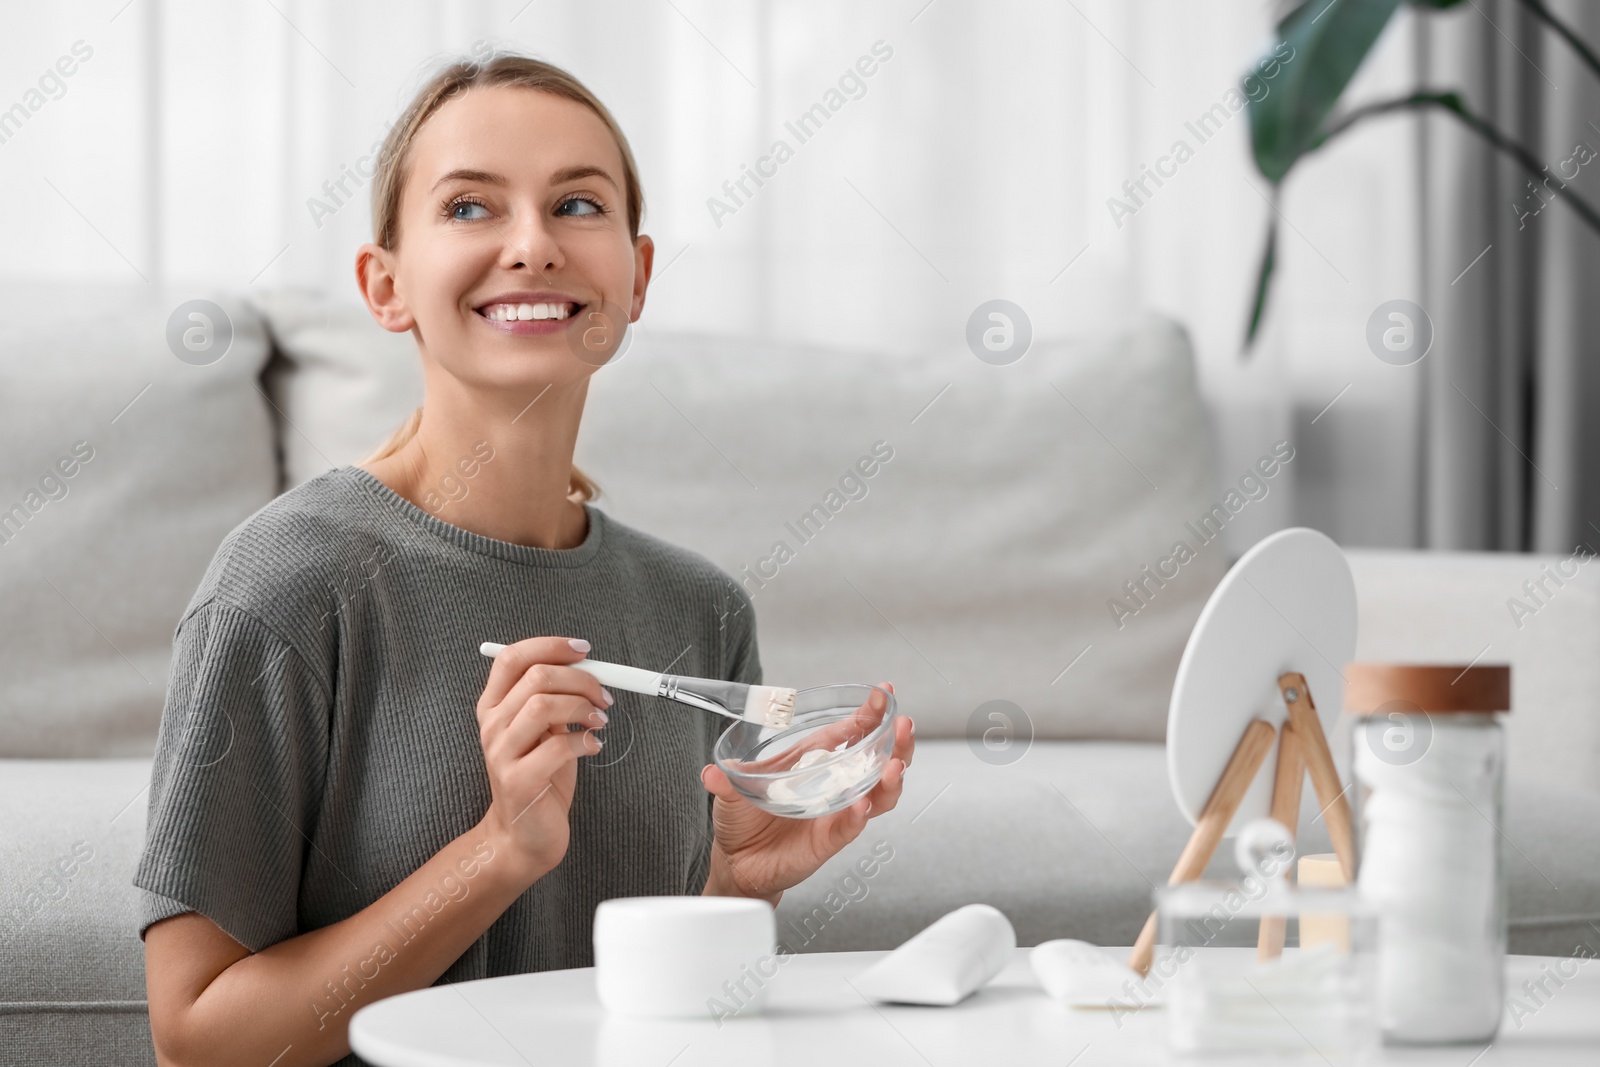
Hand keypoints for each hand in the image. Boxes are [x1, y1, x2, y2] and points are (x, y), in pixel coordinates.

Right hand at [474, 637, 612, 882]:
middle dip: (581, 679)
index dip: (550, 646)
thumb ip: (554, 699)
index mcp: (493, 706)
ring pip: (544, 705)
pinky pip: (558, 746)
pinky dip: (586, 741)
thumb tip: (587, 668)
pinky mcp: (519, 780)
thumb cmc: (539, 777)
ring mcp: (502, 753)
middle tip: (603, 695)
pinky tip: (593, 747)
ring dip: (583, 707)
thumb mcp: (544, 731)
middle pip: (537, 677)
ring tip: (599, 721)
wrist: (522, 836)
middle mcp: (492, 726)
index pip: (512, 658)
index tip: (583, 650)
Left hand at [699, 681, 913, 902]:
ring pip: (877, 796)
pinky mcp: (827, 841)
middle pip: (877, 761)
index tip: (883, 694)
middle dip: (895, 743)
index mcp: (815, 761)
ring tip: (893, 766)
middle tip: (902, 724)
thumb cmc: (742, 819)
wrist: (737, 861)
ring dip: (888, 780)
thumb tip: (712, 771)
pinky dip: (856, 817)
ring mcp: (835, 813)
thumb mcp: (732, 791)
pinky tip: (862, 805)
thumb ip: (726, 779)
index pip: (850, 733)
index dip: (870, 715)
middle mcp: (833, 785)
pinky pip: (848, 828)